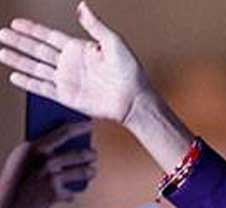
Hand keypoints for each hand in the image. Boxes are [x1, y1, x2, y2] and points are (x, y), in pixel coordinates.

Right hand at [0, 2, 150, 124]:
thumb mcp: (114, 43)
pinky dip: (28, 83)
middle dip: (18, 41)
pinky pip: (43, 88)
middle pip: (37, 50)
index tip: (16, 23)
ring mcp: (67, 80)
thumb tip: (82, 6)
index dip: (32, 30)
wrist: (134, 100)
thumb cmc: (130, 72)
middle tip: (1, 34)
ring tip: (1, 52)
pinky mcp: (67, 96)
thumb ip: (95, 26)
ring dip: (18, 60)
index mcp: (79, 49)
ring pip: (35, 67)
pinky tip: (14, 76)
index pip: (49, 36)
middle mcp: (70, 64)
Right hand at [0, 121, 95, 207]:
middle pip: (79, 154)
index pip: (64, 132)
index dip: (80, 127)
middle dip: (90, 154)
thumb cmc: (14, 178)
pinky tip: (71, 195)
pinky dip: (69, 194)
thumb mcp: (22, 159)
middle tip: (93, 154)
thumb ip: (41, 149)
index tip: (90, 124)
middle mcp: (45, 161)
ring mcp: (51, 177)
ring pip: (83, 172)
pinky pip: (71, 192)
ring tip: (92, 170)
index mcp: (34, 147)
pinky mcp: (56, 193)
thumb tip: (69, 143)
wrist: (4, 205)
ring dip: (90, 172)